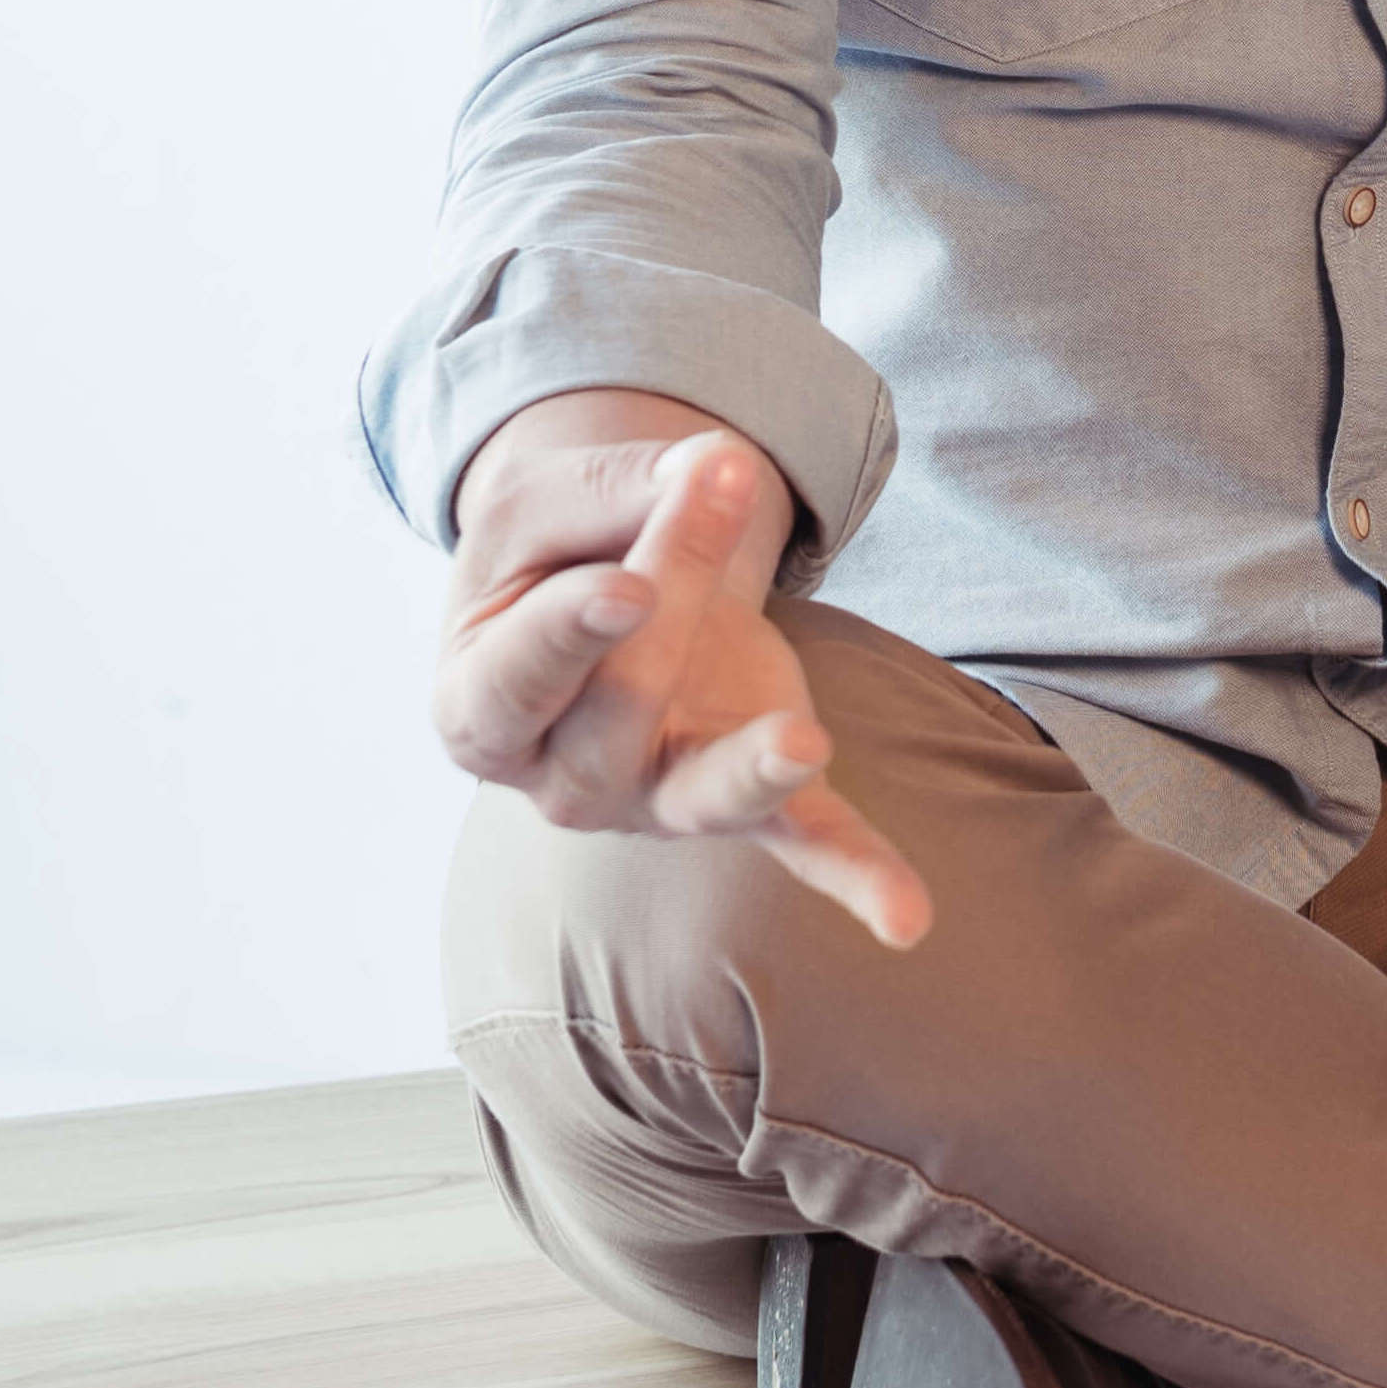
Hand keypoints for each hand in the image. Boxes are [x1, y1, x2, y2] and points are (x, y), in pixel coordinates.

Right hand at [437, 393, 931, 947]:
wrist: (599, 590)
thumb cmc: (552, 553)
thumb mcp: (541, 505)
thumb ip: (610, 489)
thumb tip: (711, 469)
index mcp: (479, 710)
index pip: (524, 672)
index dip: (571, 632)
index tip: (627, 589)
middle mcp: (561, 782)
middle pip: (620, 705)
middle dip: (678, 587)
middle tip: (723, 478)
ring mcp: (658, 803)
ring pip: (706, 797)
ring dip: (756, 769)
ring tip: (804, 739)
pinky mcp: (749, 800)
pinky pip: (802, 843)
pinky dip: (856, 875)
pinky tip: (907, 918)